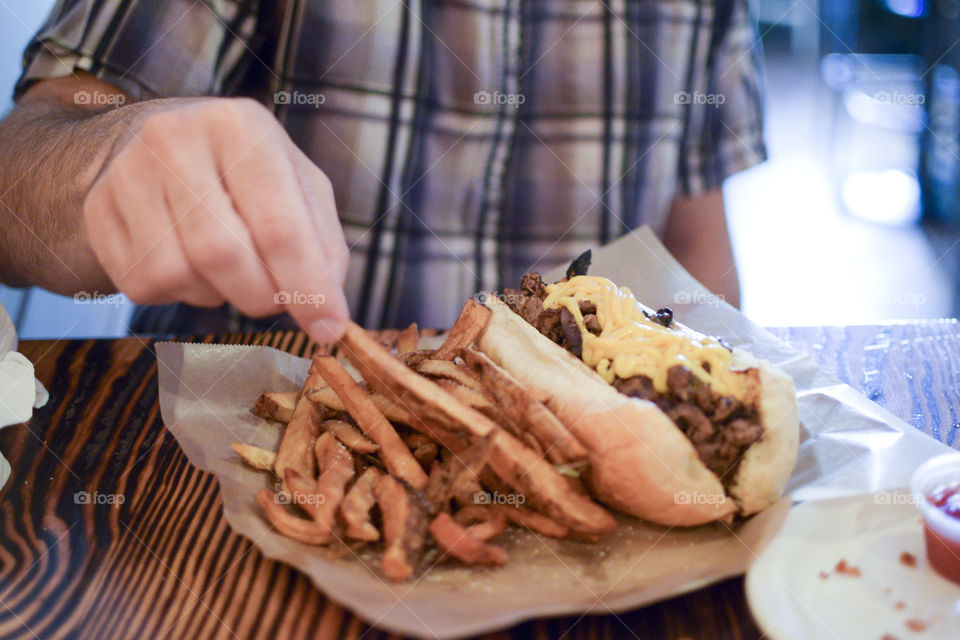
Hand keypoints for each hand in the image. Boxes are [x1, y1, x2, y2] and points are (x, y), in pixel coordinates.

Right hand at [83, 97, 348, 341]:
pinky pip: (143, 286)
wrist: (158, 146)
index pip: (280, 226)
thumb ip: (324, 246)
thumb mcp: (299, 188)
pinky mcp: (97, 210)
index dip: (308, 288)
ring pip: (179, 275)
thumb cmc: (246, 173)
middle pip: (224, 256)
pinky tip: (189, 262)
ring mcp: (127, 173)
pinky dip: (178, 293)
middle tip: (275, 296)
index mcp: (240, 125)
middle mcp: (176, 139)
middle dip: (261, 296)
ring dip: (218, 294)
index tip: (328, 329)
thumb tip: (330, 318)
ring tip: (228, 266)